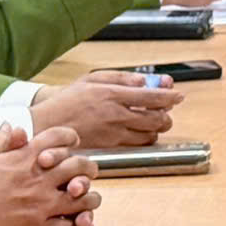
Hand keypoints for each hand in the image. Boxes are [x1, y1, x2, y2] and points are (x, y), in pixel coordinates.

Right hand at [0, 125, 100, 225]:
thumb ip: (0, 140)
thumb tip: (11, 126)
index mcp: (24, 158)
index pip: (58, 138)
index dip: (70, 137)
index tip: (75, 142)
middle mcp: (37, 178)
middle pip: (79, 167)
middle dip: (88, 168)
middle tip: (89, 173)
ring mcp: (39, 204)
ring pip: (82, 199)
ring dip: (90, 199)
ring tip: (91, 200)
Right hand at [31, 73, 181, 146]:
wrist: (46, 125)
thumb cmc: (68, 100)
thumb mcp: (92, 80)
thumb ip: (121, 79)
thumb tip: (144, 81)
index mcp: (112, 95)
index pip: (151, 96)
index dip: (170, 97)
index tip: (179, 95)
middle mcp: (115, 115)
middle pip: (156, 118)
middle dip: (167, 115)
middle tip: (166, 111)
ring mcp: (113, 133)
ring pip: (149, 135)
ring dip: (157, 128)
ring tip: (154, 121)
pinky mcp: (109, 147)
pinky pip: (136, 145)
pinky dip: (144, 138)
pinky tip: (139, 132)